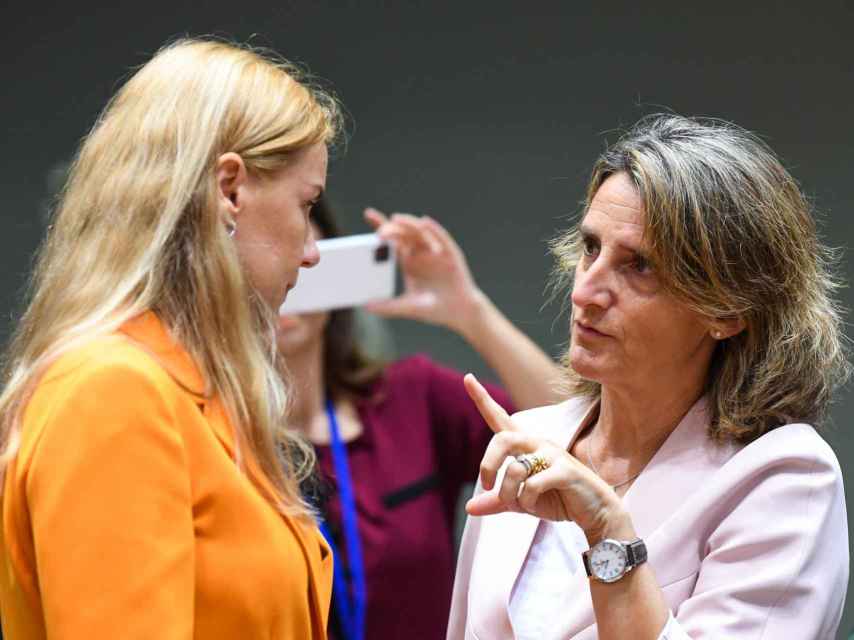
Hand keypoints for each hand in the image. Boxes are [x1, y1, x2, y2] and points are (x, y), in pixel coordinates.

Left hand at [363, 208, 484, 333]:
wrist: (460, 314)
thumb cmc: (434, 309)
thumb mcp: (409, 307)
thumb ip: (389, 307)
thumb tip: (366, 306)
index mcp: (408, 262)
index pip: (392, 240)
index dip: (381, 226)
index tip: (368, 215)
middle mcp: (421, 253)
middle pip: (404, 233)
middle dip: (391, 228)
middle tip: (380, 232)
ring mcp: (436, 252)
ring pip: (421, 232)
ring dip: (408, 224)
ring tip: (396, 219)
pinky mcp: (451, 254)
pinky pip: (442, 239)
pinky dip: (434, 230)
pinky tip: (425, 223)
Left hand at [463, 374, 633, 543]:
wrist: (596, 512)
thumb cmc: (559, 499)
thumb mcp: (523, 501)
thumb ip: (498, 501)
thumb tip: (469, 507)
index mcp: (526, 446)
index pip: (500, 418)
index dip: (482, 399)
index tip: (468, 377)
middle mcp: (538, 444)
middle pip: (501, 439)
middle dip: (487, 464)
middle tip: (487, 485)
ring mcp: (553, 455)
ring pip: (515, 468)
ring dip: (509, 493)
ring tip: (521, 504)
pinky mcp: (566, 470)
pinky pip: (533, 484)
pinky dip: (527, 501)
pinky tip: (535, 505)